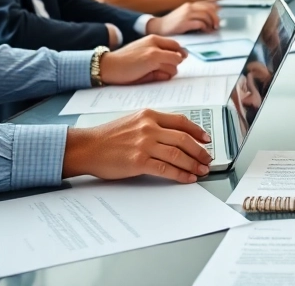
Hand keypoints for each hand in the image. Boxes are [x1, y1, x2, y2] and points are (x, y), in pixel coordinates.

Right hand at [62, 109, 211, 182]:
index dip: (197, 131)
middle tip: (207, 159)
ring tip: (201, 170)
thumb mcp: (133, 121)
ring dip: (193, 164)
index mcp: (149, 115)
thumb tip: (175, 135)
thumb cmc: (107, 137)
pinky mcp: (138, 161)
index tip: (206, 139)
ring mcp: (144, 144)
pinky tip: (187, 178)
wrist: (87, 147)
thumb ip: (152, 125)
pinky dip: (180, 174)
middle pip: (184, 139)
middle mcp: (149, 127)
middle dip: (199, 151)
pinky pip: (166, 168)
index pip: (181, 121)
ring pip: (178, 154)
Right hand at [100, 35, 188, 84]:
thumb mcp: (144, 55)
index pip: (176, 45)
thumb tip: (179, 60)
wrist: (108, 66)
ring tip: (153, 73)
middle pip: (179, 54)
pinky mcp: (152, 59)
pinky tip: (151, 76)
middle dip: (173, 64)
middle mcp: (155, 42)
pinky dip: (164, 75)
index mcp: (153, 39)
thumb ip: (160, 55)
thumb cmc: (125, 63)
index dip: (177, 55)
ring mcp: (154, 50)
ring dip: (168, 71)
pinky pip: (170, 69)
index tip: (173, 62)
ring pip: (176, 63)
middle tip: (160, 70)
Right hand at [149, 1, 220, 35]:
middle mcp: (189, 7)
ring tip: (211, 29)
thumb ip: (196, 13)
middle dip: (216, 18)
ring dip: (211, 24)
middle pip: (209, 9)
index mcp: (190, 4)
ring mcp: (186, 14)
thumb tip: (212, 14)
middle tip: (217, 25)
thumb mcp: (185, 14)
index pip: (208, 4)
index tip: (217, 18)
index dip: (215, 11)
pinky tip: (204, 31)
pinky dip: (205, 28)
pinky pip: (200, 24)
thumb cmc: (174, 23)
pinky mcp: (184, 23)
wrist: (159, 26)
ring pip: (206, 16)